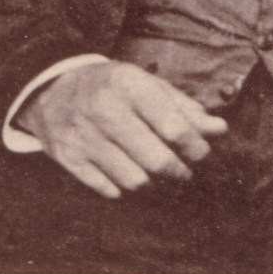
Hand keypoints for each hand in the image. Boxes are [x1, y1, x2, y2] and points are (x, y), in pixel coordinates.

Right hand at [18, 59, 228, 198]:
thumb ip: (183, 107)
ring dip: (152, 183)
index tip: (200, 152)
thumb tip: (219, 129)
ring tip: (156, 173)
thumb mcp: (146, 84)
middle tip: (183, 170)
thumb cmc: (112, 86)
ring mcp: (85, 137)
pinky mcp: (69, 159)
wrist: (53, 90)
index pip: (173, 125)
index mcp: (130, 85)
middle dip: (177, 170)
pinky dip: (124, 187)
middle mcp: (106, 110)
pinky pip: (108, 189)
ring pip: (134, 180)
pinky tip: (128, 173)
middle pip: (156, 159)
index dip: (195, 145)